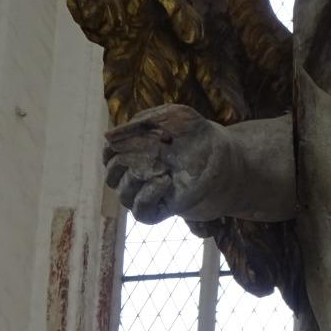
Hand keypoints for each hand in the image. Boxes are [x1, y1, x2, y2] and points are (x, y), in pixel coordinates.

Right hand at [102, 104, 228, 223]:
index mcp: (133, 153)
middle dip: (124, 163)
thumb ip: (141, 122)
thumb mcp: (171, 117)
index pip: (108, 157)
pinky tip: (165, 180)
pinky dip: (147, 196)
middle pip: (112, 177)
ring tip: (161, 166)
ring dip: (137, 179)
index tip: (122, 142)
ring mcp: (149, 193)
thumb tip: (108, 136)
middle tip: (148, 152)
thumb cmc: (195, 133)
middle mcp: (137, 175)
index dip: (109, 151)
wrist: (222, 155)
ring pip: (124, 196)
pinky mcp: (163, 209)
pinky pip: (141, 213)